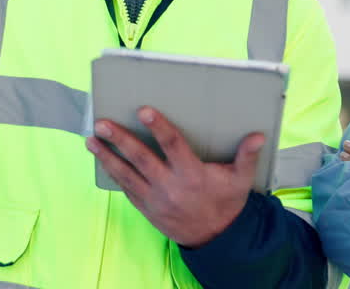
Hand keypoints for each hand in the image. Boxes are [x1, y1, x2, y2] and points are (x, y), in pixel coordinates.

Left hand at [86, 106, 263, 247]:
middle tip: (103, 123)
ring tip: (91, 140)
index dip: (159, 127)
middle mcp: (170, 186)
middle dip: (120, 140)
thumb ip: (247, 156)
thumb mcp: (241, 180)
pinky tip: (102, 160)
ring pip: (126, 175)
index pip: (173, 146)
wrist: (214, 238)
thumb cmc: (226, 203)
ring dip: (107, 156)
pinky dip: (113, 174)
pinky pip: (126, 189)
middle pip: (141, 159)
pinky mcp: (147, 208)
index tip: (144, 111)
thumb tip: (258, 135)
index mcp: (192, 175)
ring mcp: (155, 199)